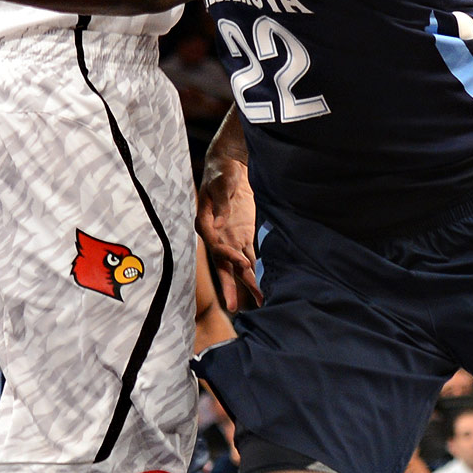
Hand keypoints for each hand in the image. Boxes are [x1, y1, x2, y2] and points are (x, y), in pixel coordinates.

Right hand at [198, 157, 261, 309]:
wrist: (231, 165)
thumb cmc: (222, 172)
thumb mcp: (221, 183)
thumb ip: (221, 201)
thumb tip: (219, 221)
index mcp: (207, 224)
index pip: (215, 246)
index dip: (227, 255)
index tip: (241, 262)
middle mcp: (218, 236)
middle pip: (224, 264)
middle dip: (230, 285)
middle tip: (232, 306)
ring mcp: (232, 238)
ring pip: (240, 265)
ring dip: (249, 283)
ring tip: (259, 302)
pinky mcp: (245, 235)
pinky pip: (252, 256)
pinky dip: (258, 270)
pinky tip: (265, 285)